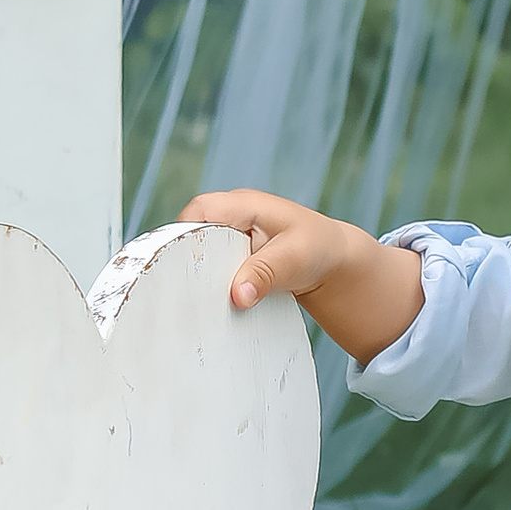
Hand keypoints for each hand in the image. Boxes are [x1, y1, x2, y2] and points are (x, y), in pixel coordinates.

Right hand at [178, 190, 425, 365]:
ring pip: (199, 252)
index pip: (199, 211)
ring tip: (190, 302)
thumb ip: (265, 274)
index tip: (178, 266)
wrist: (332, 260)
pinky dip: (209, 283)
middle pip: (192, 233)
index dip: (182, 234)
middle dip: (184, 259)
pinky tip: (208, 304)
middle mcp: (231, 217)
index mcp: (244, 205)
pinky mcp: (232, 256)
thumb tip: (237, 296)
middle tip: (179, 291)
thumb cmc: (317, 248)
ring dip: (196, 275)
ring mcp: (230, 237)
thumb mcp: (294, 260)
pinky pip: (211, 267)